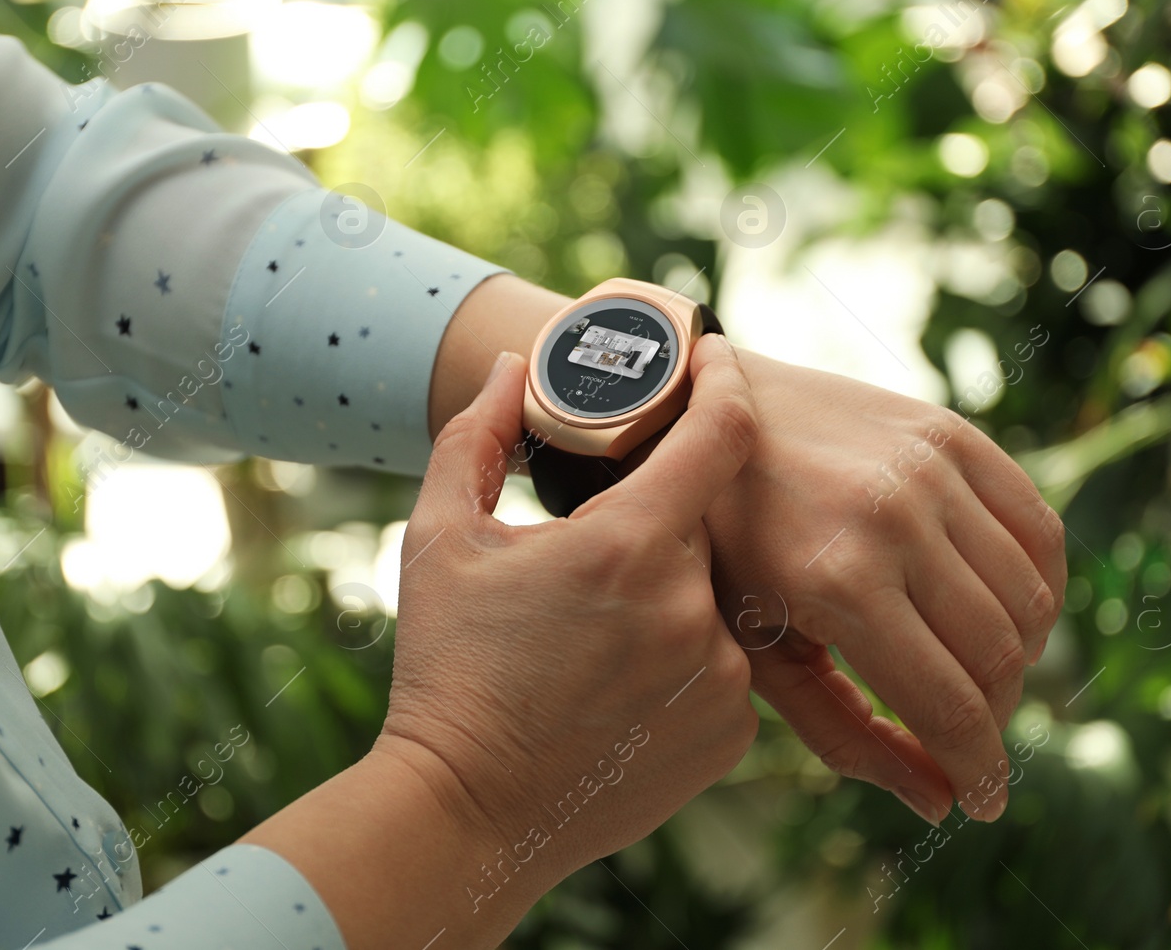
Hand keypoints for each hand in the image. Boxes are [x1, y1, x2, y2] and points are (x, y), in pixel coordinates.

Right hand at [247, 335, 760, 949]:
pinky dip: (686, 657)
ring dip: (670, 593)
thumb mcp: (439, 538)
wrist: (465, 811)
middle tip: (593, 555)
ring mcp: (723, 679)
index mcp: (629, 546)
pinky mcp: (732, 734)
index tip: (716, 359)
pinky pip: (726, 663)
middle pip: (703, 525)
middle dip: (654, 524)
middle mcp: (694, 610)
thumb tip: (511, 366)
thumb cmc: (446, 668)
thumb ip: (476, 436)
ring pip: (717, 596)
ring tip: (593, 637)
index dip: (724, 382)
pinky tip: (618, 684)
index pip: (719, 433)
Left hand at [685, 351, 1065, 823]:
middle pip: (1000, 655)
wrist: (700, 415)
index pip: (949, 704)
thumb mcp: (756, 647)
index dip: (979, 769)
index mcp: (837, 581)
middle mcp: (895, 519)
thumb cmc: (718, 547)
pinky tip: (1007, 611)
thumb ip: (844, 731)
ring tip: (980, 677)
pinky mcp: (952, 433)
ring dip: (1021, 657)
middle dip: (995, 718)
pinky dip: (1041, 583)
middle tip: (969, 738)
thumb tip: (937, 802)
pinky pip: (1039, 526)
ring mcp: (930, 469)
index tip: (985, 803)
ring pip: (1030, 597)